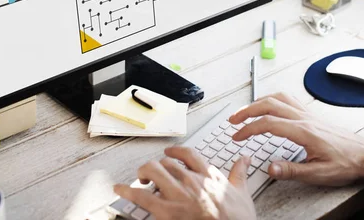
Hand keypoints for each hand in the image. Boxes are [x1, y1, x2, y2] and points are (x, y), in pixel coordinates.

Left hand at [114, 146, 255, 219]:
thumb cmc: (237, 219)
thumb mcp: (242, 193)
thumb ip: (239, 173)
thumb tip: (244, 159)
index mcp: (208, 175)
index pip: (187, 154)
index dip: (175, 151)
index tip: (169, 153)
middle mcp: (191, 180)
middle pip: (166, 162)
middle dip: (157, 166)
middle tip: (153, 173)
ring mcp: (178, 195)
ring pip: (153, 171)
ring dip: (143, 173)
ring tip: (140, 179)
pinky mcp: (167, 211)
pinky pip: (141, 196)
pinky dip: (127, 191)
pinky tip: (119, 189)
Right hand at [228, 92, 363, 186]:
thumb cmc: (346, 163)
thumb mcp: (319, 174)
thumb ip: (292, 170)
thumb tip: (270, 168)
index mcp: (303, 131)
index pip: (268, 123)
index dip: (249, 129)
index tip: (237, 136)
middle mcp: (304, 118)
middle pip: (269, 104)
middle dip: (247, 110)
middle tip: (233, 120)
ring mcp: (307, 114)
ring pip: (278, 98)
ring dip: (258, 102)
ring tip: (245, 111)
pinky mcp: (311, 114)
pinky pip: (288, 99)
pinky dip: (272, 99)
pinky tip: (268, 105)